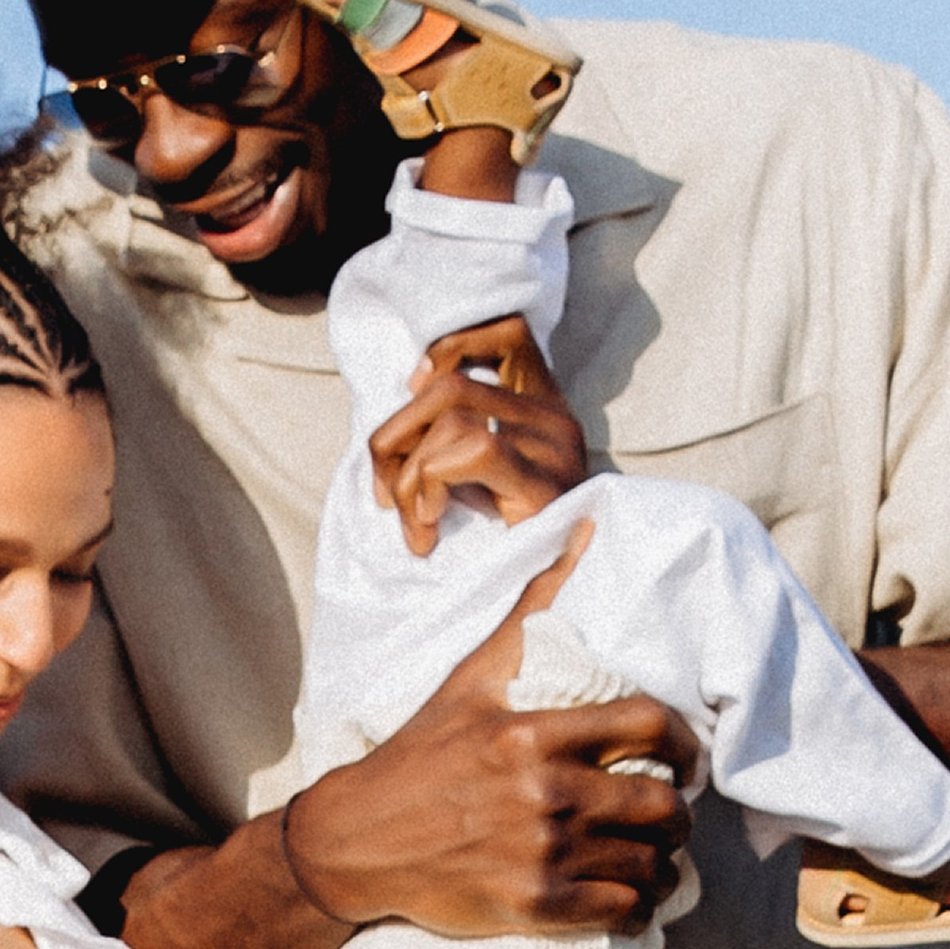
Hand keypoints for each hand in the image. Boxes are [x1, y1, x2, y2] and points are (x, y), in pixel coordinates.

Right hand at [281, 536, 696, 936]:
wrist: (358, 840)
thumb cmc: (420, 752)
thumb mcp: (472, 675)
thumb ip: (536, 607)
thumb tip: (587, 530)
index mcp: (534, 730)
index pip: (651, 726)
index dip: (687, 746)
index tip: (687, 761)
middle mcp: (543, 791)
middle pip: (661, 805)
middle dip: (678, 814)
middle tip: (671, 816)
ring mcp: (540, 853)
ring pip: (648, 864)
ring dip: (664, 865)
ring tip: (656, 859)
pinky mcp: (533, 905)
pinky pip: (622, 910)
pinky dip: (640, 907)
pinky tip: (634, 898)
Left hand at [366, 314, 588, 552]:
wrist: (563, 616)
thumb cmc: (517, 552)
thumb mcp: (484, 483)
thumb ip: (458, 439)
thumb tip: (408, 398)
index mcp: (546, 410)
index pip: (509, 332)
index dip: (450, 349)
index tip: (413, 390)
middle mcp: (556, 419)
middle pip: (450, 383)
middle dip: (396, 436)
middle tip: (387, 496)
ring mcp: (555, 449)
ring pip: (452, 416)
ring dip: (409, 476)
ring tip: (415, 525)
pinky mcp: (546, 485)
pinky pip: (473, 449)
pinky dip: (430, 482)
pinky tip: (430, 523)